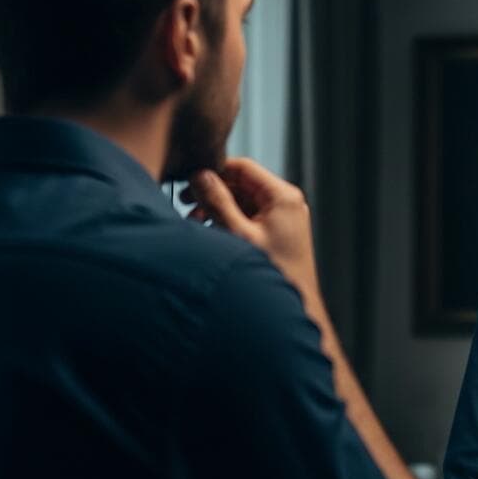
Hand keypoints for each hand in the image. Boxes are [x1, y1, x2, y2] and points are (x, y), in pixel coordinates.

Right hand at [185, 158, 322, 303]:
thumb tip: (199, 176)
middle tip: (187, 203)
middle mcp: (285, 203)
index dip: (214, 170)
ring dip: (217, 208)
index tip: (190, 180)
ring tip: (196, 223)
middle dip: (213, 192)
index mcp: (282, 196)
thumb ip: (217, 202)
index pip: (243, 167)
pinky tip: (210, 233)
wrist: (291, 311)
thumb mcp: (237, 235)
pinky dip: (227, 221)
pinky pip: (247, 217)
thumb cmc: (272, 274)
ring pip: (242, 201)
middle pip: (241, 183)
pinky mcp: (276, 233)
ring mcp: (282, 218)